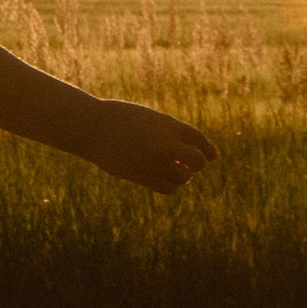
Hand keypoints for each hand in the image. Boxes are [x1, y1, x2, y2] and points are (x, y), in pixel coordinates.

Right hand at [84, 100, 215, 193]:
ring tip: (177, 170)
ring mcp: (153, 162)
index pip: (198, 140)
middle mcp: (164, 145)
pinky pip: (168, 188)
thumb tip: (188, 155)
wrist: (93, 128)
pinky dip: (171, 185)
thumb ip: (170, 132)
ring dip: (183, 176)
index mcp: (167, 125)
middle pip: (197, 162)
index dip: (208, 149)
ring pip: (183, 178)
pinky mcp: (142, 177)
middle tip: (191, 163)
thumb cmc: (121, 118)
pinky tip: (165, 178)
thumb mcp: (150, 119)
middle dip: (198, 163)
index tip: (213, 157)